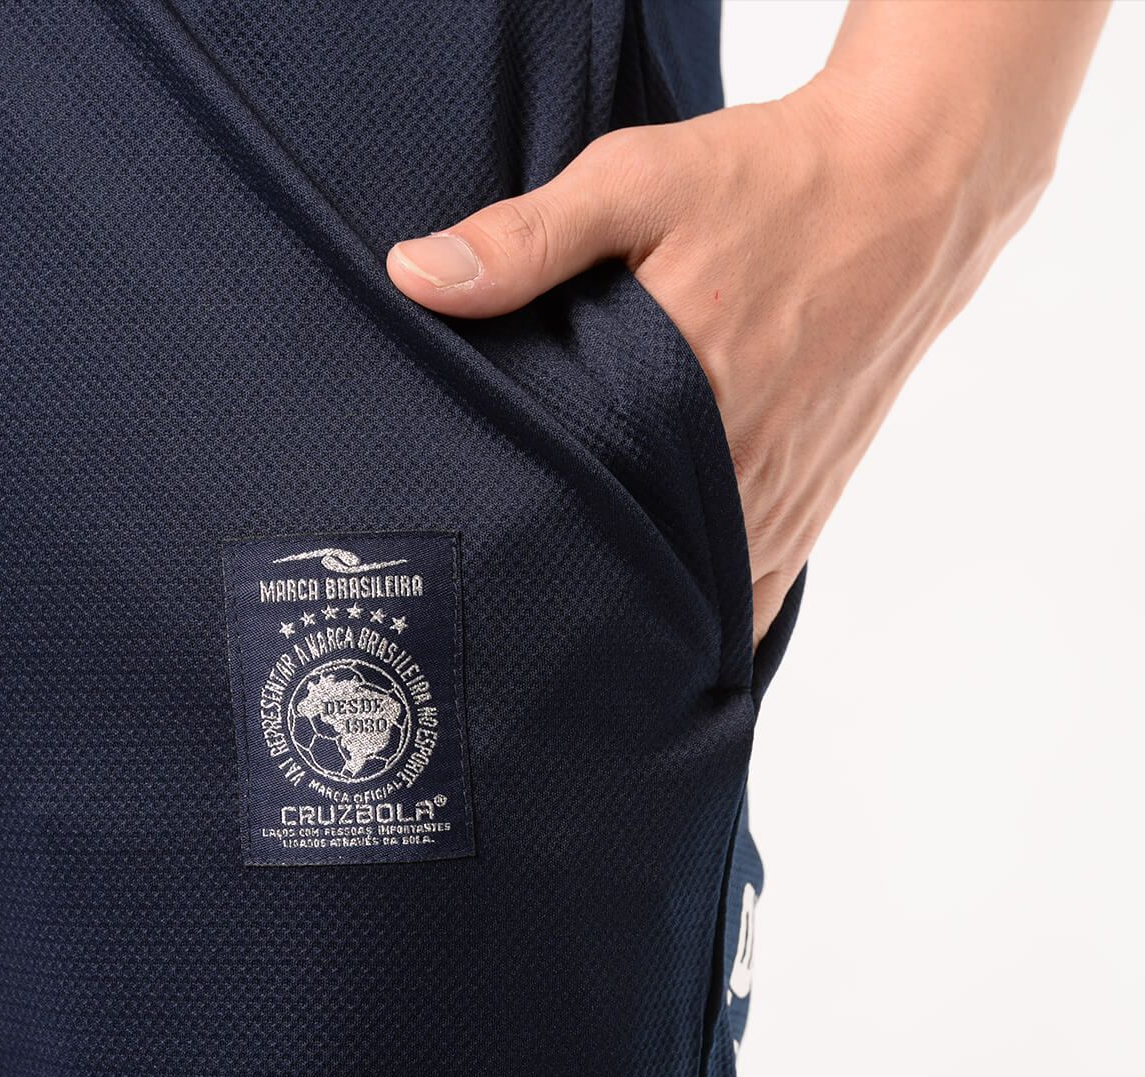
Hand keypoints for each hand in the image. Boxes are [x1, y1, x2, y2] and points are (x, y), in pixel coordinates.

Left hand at [386, 0, 1103, 644]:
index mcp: (683, 393)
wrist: (908, 191)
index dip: (525, 558)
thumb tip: (416, 277)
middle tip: (510, 628)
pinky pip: (759, 592)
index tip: (475, 588)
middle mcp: (739, 465)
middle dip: (578, 600)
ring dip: (642, 618)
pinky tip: (668, 639)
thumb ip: (527, 239)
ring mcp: (783, 495)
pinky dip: (712, 621)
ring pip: (700, 597)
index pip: (582, 511)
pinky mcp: (814, 501)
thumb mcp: (636, 182)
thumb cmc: (769, 184)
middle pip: (639, 572)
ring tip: (575, 646)